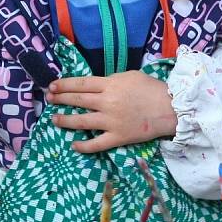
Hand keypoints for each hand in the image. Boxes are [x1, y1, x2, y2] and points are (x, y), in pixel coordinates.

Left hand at [47, 70, 177, 152]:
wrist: (172, 108)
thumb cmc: (152, 88)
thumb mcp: (130, 75)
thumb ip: (111, 79)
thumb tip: (97, 85)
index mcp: (110, 84)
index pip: (80, 83)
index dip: (64, 85)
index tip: (53, 85)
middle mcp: (107, 102)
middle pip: (77, 100)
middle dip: (60, 98)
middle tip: (49, 98)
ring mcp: (111, 121)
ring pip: (81, 121)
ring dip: (65, 120)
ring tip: (54, 118)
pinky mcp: (118, 137)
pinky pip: (97, 144)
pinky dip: (84, 146)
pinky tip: (74, 145)